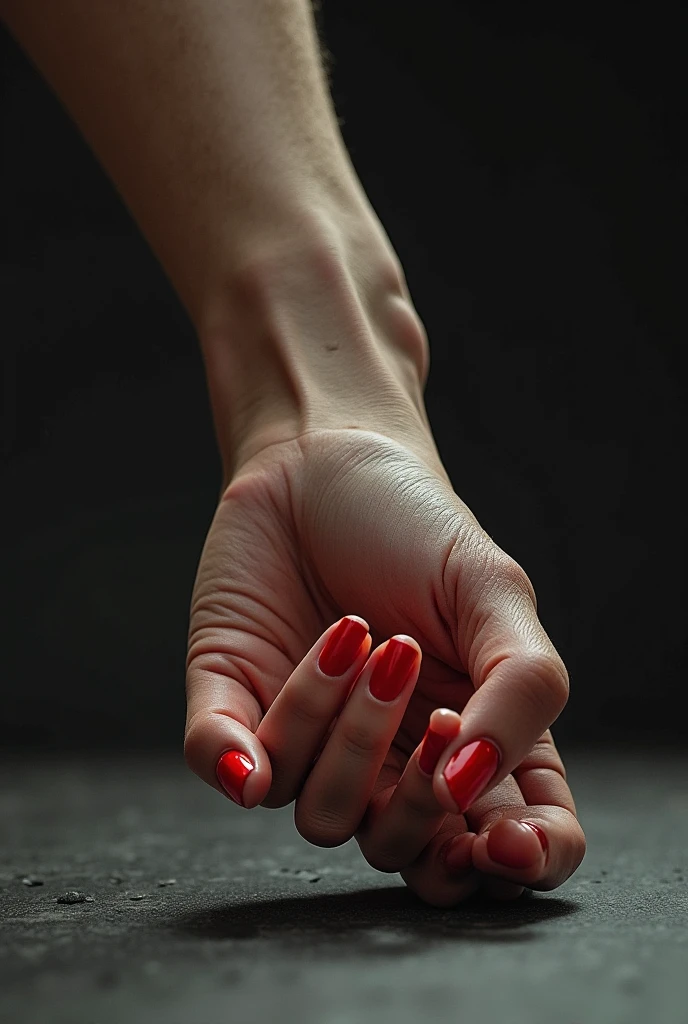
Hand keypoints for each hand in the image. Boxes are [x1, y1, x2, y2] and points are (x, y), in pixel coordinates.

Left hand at [184, 425, 585, 904]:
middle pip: (406, 854)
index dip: (518, 866)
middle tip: (422, 700)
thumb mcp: (494, 592)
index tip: (498, 840)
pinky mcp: (233, 711)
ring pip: (320, 813)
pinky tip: (249, 749)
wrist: (321, 458)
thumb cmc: (415, 525)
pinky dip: (239, 761)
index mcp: (474, 739)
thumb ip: (521, 688)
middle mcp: (393, 760)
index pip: (512, 848)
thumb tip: (470, 781)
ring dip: (344, 730)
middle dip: (415, 801)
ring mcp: (311, 744)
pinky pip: (229, 767)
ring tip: (358, 632)